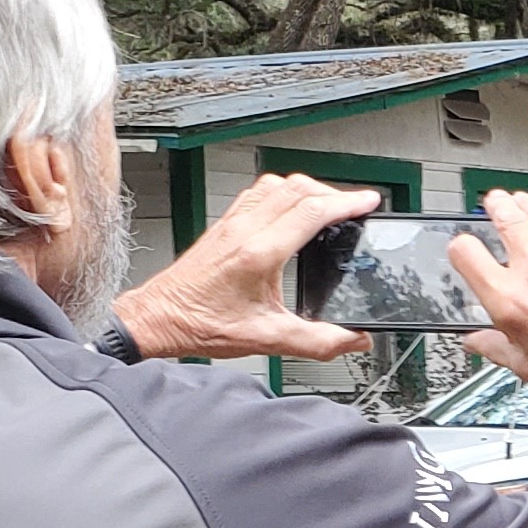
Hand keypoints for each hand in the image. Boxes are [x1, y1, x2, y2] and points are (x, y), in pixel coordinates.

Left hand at [111, 172, 378, 359]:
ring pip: (277, 185)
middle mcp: (244, 230)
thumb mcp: (267, 341)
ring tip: (329, 205)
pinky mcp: (224, 225)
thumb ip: (317, 342)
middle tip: (356, 205)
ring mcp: (232, 223)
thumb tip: (354, 340)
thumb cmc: (199, 325)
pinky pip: (258, 193)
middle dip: (334, 193)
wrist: (159, 319)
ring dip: (308, 189)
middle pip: (298, 189)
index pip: (310, 211)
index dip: (346, 203)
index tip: (368, 202)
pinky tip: (291, 208)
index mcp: (258, 253)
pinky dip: (284, 193)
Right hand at [452, 193, 527, 400]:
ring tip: (524, 201)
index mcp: (508, 298)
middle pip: (508, 217)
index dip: (460, 246)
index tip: (464, 248)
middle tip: (495, 201)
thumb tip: (476, 342)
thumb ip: (493, 347)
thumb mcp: (522, 364)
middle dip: (497, 204)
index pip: (466, 252)